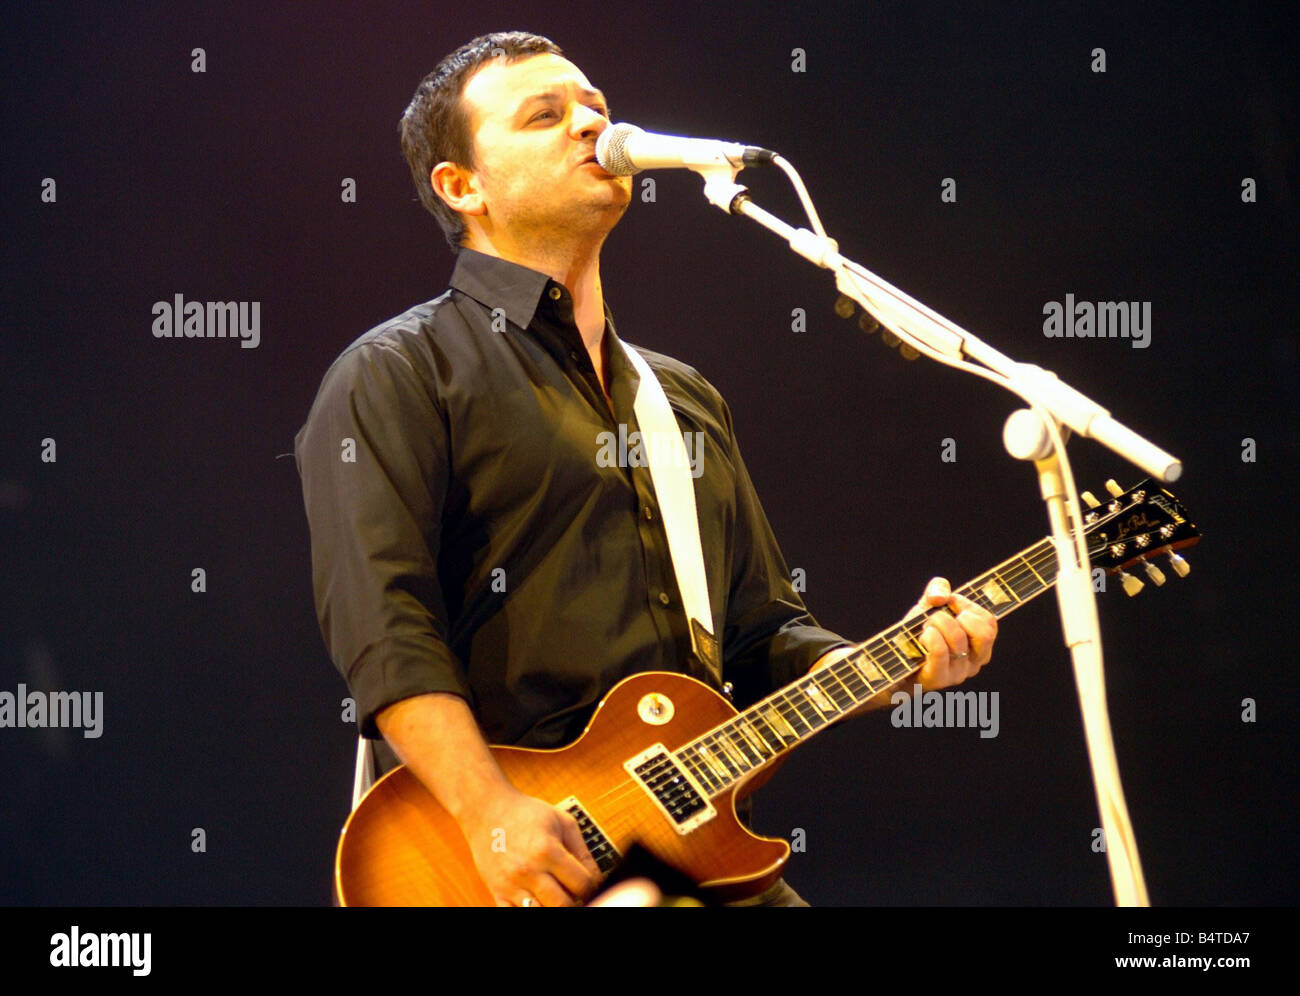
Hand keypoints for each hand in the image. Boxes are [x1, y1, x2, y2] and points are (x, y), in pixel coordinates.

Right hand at [458, 785, 601, 906]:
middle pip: (563, 905)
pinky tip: (538, 901)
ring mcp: (511, 884)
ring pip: (541, 914)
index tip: (590, 883)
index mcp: (547, 850)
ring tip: (557, 896)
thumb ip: (582, 850)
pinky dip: (531, 911)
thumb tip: (595, 877)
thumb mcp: (561, 821)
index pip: (582, 884)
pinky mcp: (497, 892)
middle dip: (576, 901)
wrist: (487, 810)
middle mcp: (528, 870)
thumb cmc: (526, 813)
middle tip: (575, 892)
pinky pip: (515, 915)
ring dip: (554, 907)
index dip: (592, 886)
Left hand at [912, 576, 996, 690]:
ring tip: (924, 627)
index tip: (949, 603)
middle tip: (937, 616)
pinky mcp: (938, 679)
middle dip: (957, 615)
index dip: (967, 606)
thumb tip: (940, 597)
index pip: (989, 623)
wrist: (894, 658)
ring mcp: (957, 673)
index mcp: (980, 645)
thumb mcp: (929, 605)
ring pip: (958, 638)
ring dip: (937, 623)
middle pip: (984, 634)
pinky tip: (922, 636)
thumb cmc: (917, 631)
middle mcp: (974, 662)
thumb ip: (938, 588)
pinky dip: (929, 636)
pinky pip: (940, 652)